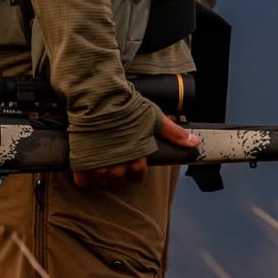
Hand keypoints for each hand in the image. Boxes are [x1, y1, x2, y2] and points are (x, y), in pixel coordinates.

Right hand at [72, 117, 201, 188]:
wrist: (98, 96)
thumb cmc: (127, 106)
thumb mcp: (154, 118)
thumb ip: (174, 133)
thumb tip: (195, 142)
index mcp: (136, 156)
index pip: (136, 176)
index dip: (134, 171)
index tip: (130, 163)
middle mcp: (118, 164)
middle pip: (118, 180)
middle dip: (117, 173)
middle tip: (114, 159)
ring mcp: (98, 163)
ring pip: (101, 180)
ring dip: (101, 175)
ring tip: (100, 163)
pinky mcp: (81, 160)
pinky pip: (82, 179)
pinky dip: (84, 177)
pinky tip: (85, 169)